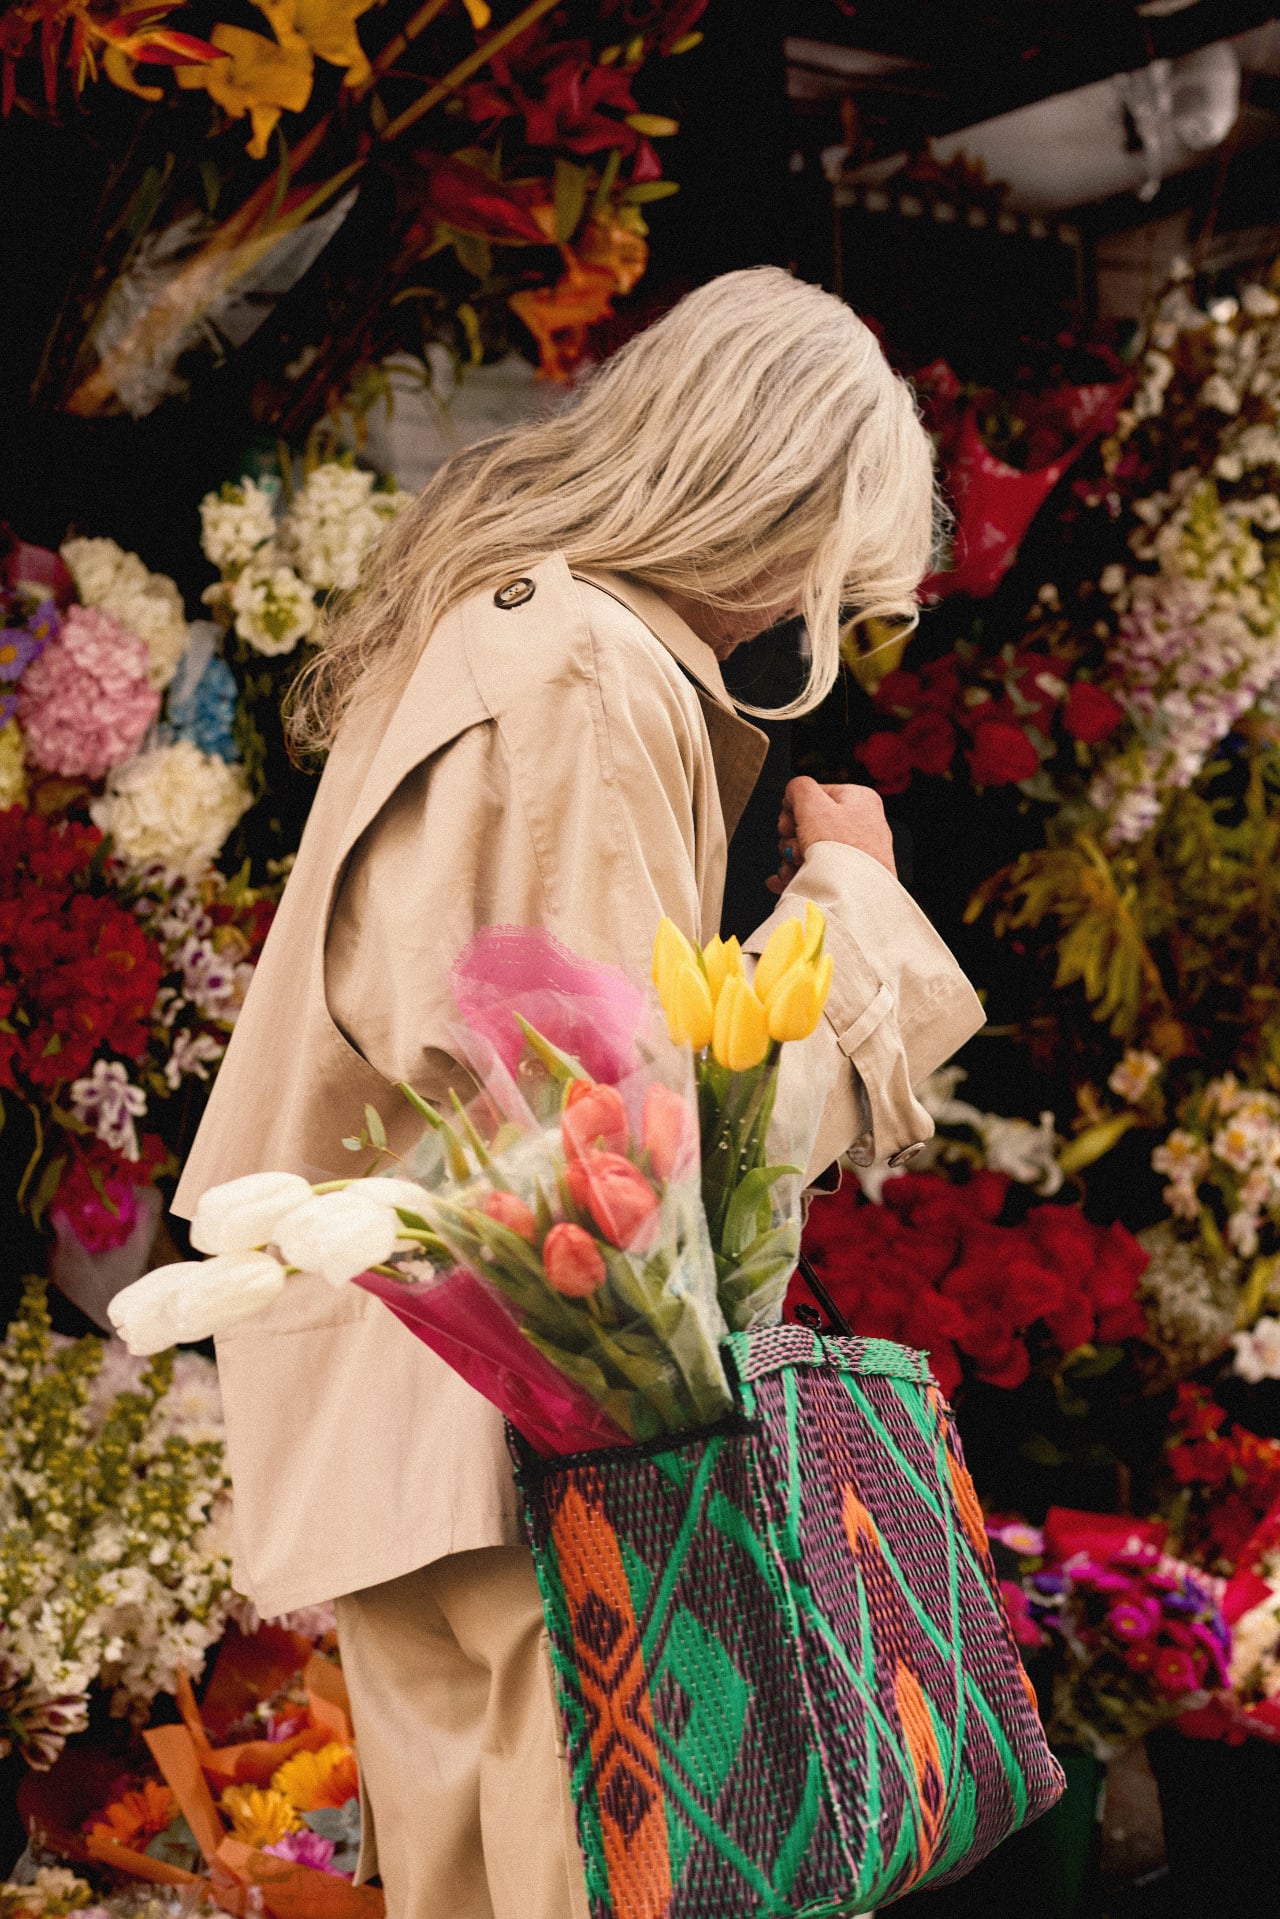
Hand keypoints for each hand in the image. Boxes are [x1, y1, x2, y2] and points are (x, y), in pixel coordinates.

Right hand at [766, 776, 896, 893]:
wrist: (854, 895)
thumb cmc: (840, 849)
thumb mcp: (812, 805)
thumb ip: (798, 788)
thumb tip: (793, 792)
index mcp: (859, 799)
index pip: (815, 794)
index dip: (794, 809)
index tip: (787, 825)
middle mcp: (863, 823)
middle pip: (812, 823)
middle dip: (793, 838)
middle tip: (794, 849)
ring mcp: (859, 852)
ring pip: (813, 849)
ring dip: (793, 858)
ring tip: (792, 869)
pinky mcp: (853, 877)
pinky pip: (820, 870)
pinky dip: (800, 874)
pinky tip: (786, 880)